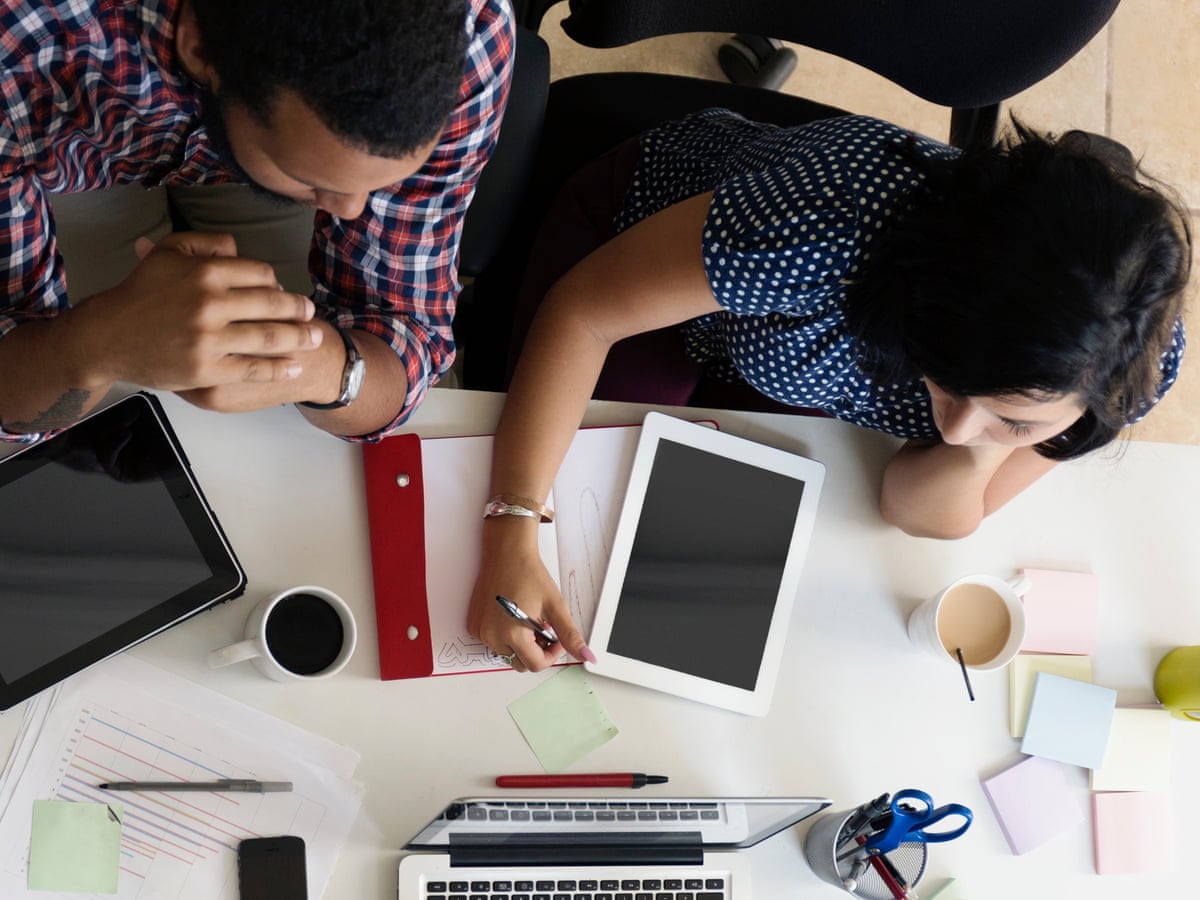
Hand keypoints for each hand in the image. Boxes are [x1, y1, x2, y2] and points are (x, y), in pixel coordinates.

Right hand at [81, 232, 321, 391]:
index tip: (286, 291)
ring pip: (269, 337)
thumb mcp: (166, 253)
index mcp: (205, 272)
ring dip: (299, 338)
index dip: (278, 282)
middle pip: (272, 305)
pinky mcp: (207, 370)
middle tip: (312, 313)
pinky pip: (253, 368)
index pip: (260, 273)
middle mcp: (210, 304)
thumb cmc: (140, 293)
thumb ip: (205, 244)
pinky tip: (295, 366)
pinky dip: (279, 368)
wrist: (107, 336)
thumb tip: (239, 248)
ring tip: (315, 337)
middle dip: (298, 310)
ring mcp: (209, 339)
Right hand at [467, 519, 594, 672]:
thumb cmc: (528, 574)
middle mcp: (492, 635)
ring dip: (520, 644)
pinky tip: (513, 616)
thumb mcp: (555, 606)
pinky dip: (505, 636)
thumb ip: (570, 635)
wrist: (507, 553)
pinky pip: (493, 642)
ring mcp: (480, 631)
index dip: (551, 654)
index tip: (555, 638)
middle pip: (520, 662)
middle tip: (542, 627)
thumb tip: (585, 656)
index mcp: (512, 634)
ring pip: (506, 653)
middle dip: (535, 651)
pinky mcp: (474, 625)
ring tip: (528, 620)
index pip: (535, 664)